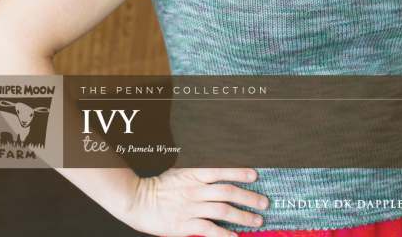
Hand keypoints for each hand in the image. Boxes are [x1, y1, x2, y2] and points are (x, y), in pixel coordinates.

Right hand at [124, 167, 269, 236]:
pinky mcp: (185, 225)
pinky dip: (225, 234)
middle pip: (227, 191)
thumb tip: (216, 177)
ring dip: (242, 216)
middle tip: (264, 203)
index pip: (221, 171)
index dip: (240, 172)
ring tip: (257, 221)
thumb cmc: (159, 187)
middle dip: (248, 197)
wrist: (137, 200)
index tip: (256, 175)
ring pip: (223, 210)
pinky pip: (209, 230)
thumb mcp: (179, 173)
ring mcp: (191, 207)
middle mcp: (195, 189)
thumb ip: (197, 176)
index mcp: (193, 174)